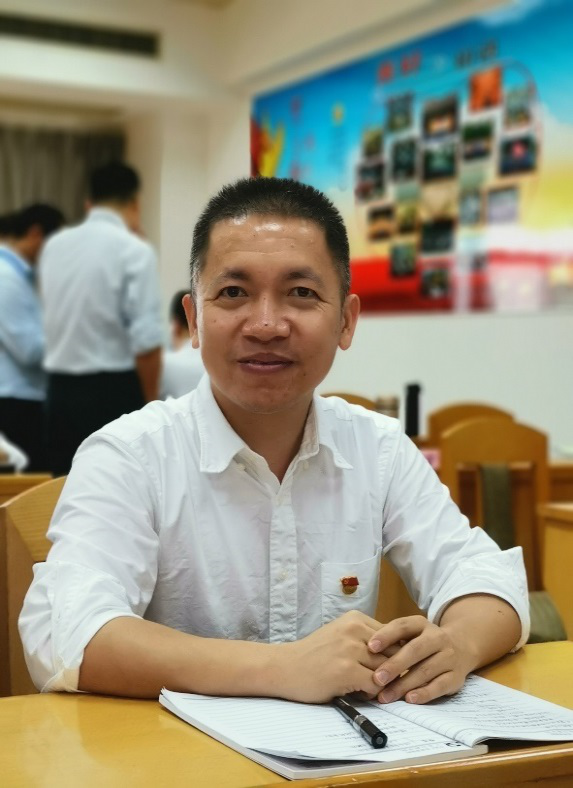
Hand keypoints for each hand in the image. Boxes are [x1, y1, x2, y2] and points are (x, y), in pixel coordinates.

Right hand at [276, 610, 391, 703]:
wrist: (284, 668)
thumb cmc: (313, 655)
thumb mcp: (341, 636)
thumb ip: (366, 639)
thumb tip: (399, 653)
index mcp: (355, 618)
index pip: (394, 636)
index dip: (395, 654)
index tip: (388, 667)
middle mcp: (354, 629)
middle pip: (394, 652)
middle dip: (392, 670)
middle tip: (381, 682)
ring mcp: (350, 649)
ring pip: (387, 669)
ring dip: (381, 683)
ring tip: (367, 686)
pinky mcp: (346, 670)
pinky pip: (376, 685)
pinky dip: (372, 693)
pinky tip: (358, 692)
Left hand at [367, 615, 475, 704]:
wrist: (461, 646)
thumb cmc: (423, 643)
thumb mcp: (410, 634)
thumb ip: (391, 639)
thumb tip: (363, 651)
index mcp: (421, 624)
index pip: (403, 626)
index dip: (386, 635)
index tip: (370, 647)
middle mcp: (437, 638)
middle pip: (415, 650)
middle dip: (394, 665)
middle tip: (376, 678)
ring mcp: (448, 657)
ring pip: (425, 670)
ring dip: (404, 684)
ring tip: (385, 695)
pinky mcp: (455, 677)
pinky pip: (439, 686)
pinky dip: (424, 693)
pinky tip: (409, 699)